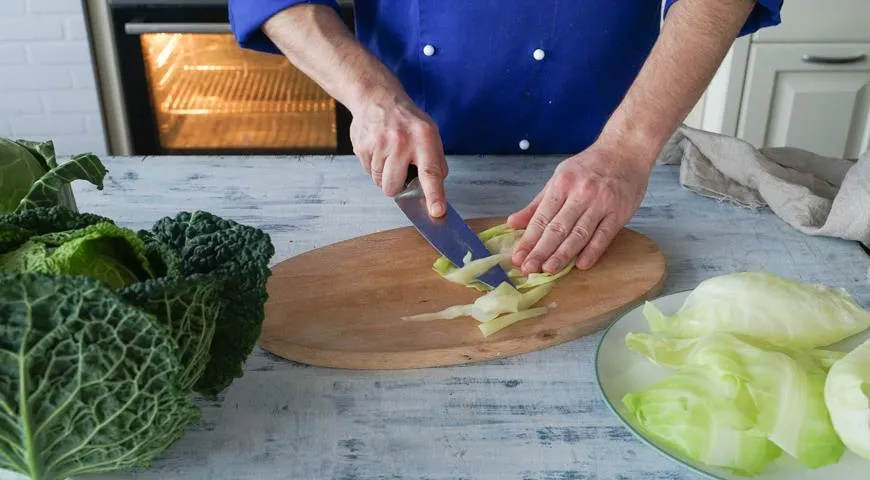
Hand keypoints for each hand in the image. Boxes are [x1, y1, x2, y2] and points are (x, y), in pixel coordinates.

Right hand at [350, 92, 447, 216]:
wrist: (377, 97)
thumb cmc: (407, 120)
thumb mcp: (430, 133)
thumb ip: (435, 162)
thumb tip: (435, 192)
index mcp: (424, 138)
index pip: (431, 172)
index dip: (434, 195)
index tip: (437, 211)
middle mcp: (401, 141)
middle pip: (394, 186)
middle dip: (396, 185)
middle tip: (399, 168)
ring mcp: (379, 144)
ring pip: (379, 182)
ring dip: (384, 174)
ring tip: (388, 153)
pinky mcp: (362, 146)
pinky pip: (368, 172)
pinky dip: (373, 165)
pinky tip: (377, 149)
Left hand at [506, 142, 652, 273]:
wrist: (626, 149)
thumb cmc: (590, 166)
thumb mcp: (559, 177)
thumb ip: (537, 204)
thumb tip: (513, 223)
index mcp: (562, 184)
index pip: (541, 217)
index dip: (528, 240)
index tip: (518, 257)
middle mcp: (580, 193)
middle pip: (557, 228)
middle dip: (541, 251)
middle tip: (528, 269)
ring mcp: (601, 203)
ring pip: (579, 233)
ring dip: (563, 254)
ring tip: (548, 270)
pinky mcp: (619, 212)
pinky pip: (604, 235)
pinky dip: (592, 251)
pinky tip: (581, 264)